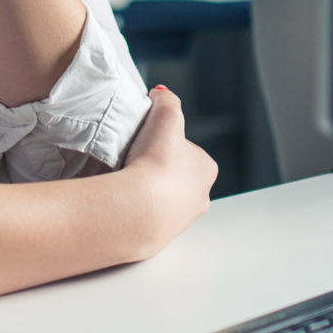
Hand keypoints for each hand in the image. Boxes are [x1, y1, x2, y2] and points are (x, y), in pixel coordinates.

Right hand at [121, 86, 217, 253]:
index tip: (150, 143)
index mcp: (207, 169)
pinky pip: (147, 218)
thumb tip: (162, 95)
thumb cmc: (156, 162)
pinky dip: (137, 210)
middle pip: (178, 177)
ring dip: (148, 192)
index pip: (189, 151)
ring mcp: (181, 220)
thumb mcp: (165, 116)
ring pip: (164, 200)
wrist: (138, 209)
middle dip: (160, 171)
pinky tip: (125, 201)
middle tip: (137, 163)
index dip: (168, 144)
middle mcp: (200, 197)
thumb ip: (166, 100)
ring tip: (127, 182)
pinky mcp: (159, 237)